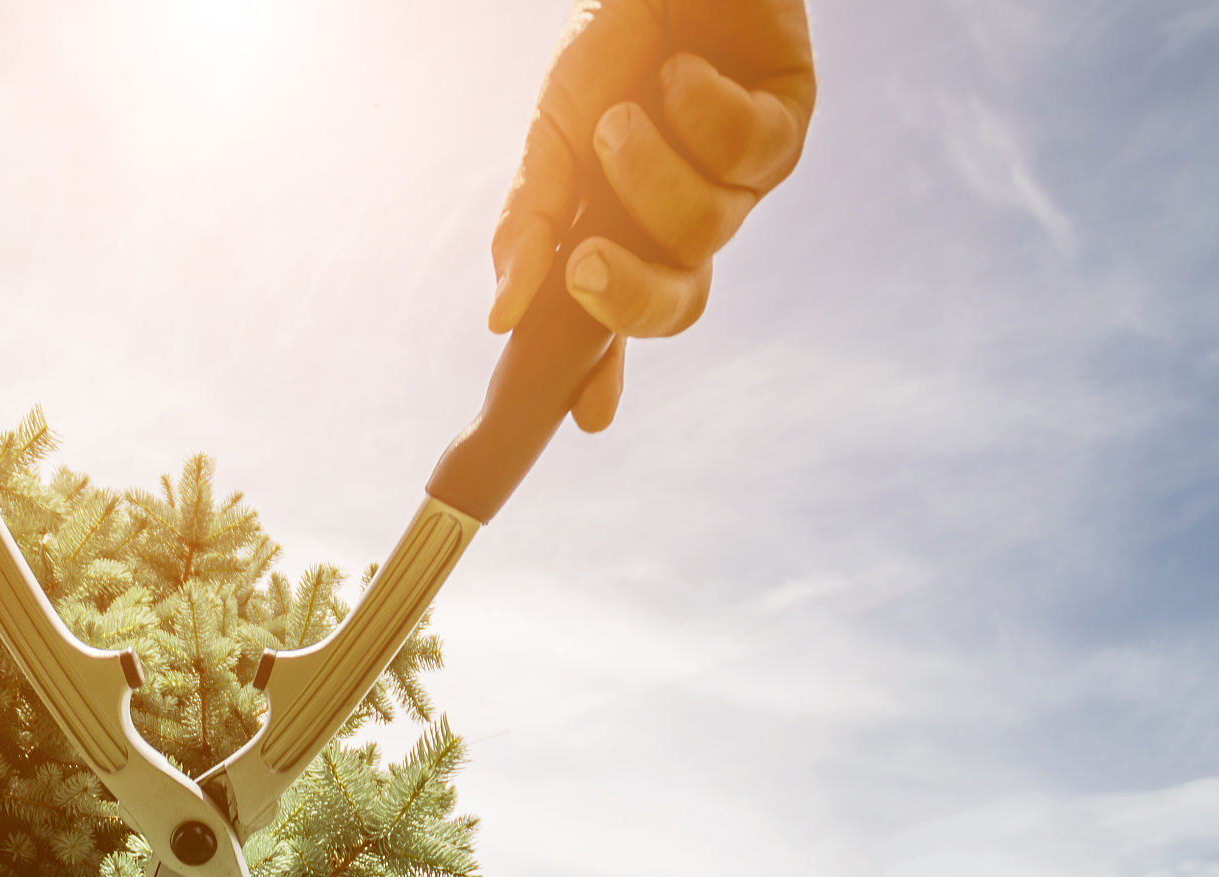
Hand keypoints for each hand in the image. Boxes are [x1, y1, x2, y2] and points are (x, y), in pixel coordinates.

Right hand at [489, 0, 815, 432]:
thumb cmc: (609, 40)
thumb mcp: (551, 137)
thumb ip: (530, 225)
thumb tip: (502, 318)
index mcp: (629, 230)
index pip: (618, 321)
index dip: (604, 372)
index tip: (587, 419)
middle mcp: (689, 218)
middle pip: (680, 305)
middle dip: (627, 298)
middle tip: (580, 265)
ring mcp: (744, 178)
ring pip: (704, 229)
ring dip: (650, 174)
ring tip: (626, 111)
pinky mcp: (790, 120)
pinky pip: (749, 154)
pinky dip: (702, 112)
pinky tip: (683, 70)